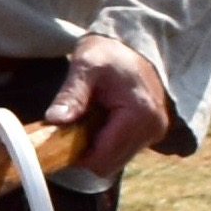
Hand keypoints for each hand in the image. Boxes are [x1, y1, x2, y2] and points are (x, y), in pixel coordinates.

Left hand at [44, 30, 171, 175]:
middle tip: (68, 129)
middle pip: (108, 164)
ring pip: (114, 160)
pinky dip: (104, 143)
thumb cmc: (108, 53)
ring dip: (94, 149)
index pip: (102, 158)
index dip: (75, 156)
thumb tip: (55, 119)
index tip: (57, 140)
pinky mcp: (150, 132)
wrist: (133, 45)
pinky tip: (96, 123)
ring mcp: (154, 133)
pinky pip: (121, 150)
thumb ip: (72, 95)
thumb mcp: (85, 66)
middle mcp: (153, 129)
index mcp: (139, 116)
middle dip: (84, 153)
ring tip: (84, 122)